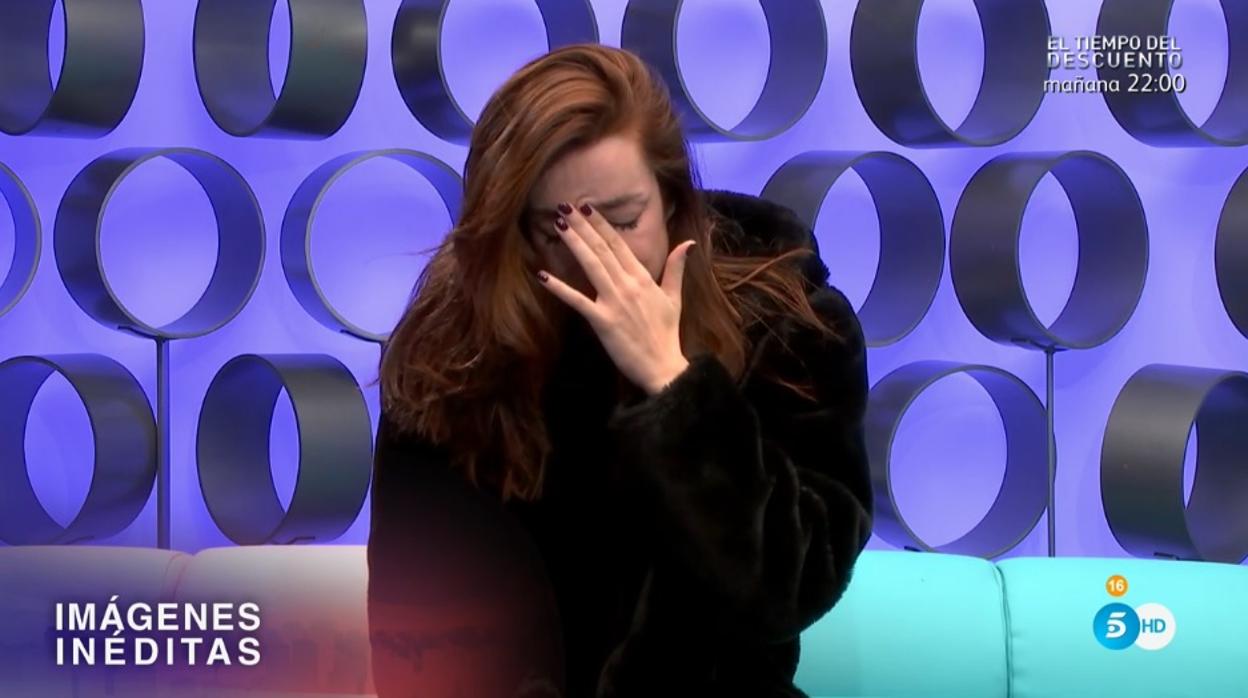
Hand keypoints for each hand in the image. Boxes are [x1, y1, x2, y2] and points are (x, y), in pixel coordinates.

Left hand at [536, 202, 695, 394]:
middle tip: (564, 206)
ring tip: (558, 224)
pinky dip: (559, 288)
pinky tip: (543, 275)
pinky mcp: (602, 321)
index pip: (619, 244)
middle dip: (583, 226)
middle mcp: (627, 284)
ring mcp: (614, 301)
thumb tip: (688, 243)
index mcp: (642, 277)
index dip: (601, 224)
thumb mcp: (674, 297)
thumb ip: (676, 268)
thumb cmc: (667, 334)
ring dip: (574, 243)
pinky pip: (577, 301)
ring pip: (591, 265)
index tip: (587, 207)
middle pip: (602, 249)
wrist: (663, 367)